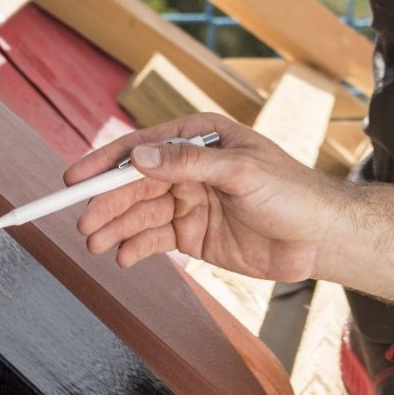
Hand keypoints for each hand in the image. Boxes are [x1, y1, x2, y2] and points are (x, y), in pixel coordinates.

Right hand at [74, 114, 345, 283]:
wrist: (319, 238)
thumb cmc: (290, 192)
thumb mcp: (240, 172)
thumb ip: (189, 164)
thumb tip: (139, 156)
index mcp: (200, 138)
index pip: (143, 147)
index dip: (106, 162)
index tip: (74, 179)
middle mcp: (190, 168)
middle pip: (135, 183)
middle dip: (107, 202)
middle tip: (83, 223)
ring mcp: (190, 201)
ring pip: (141, 213)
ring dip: (116, 227)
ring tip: (95, 244)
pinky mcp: (194, 234)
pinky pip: (156, 238)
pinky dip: (136, 247)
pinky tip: (123, 256)